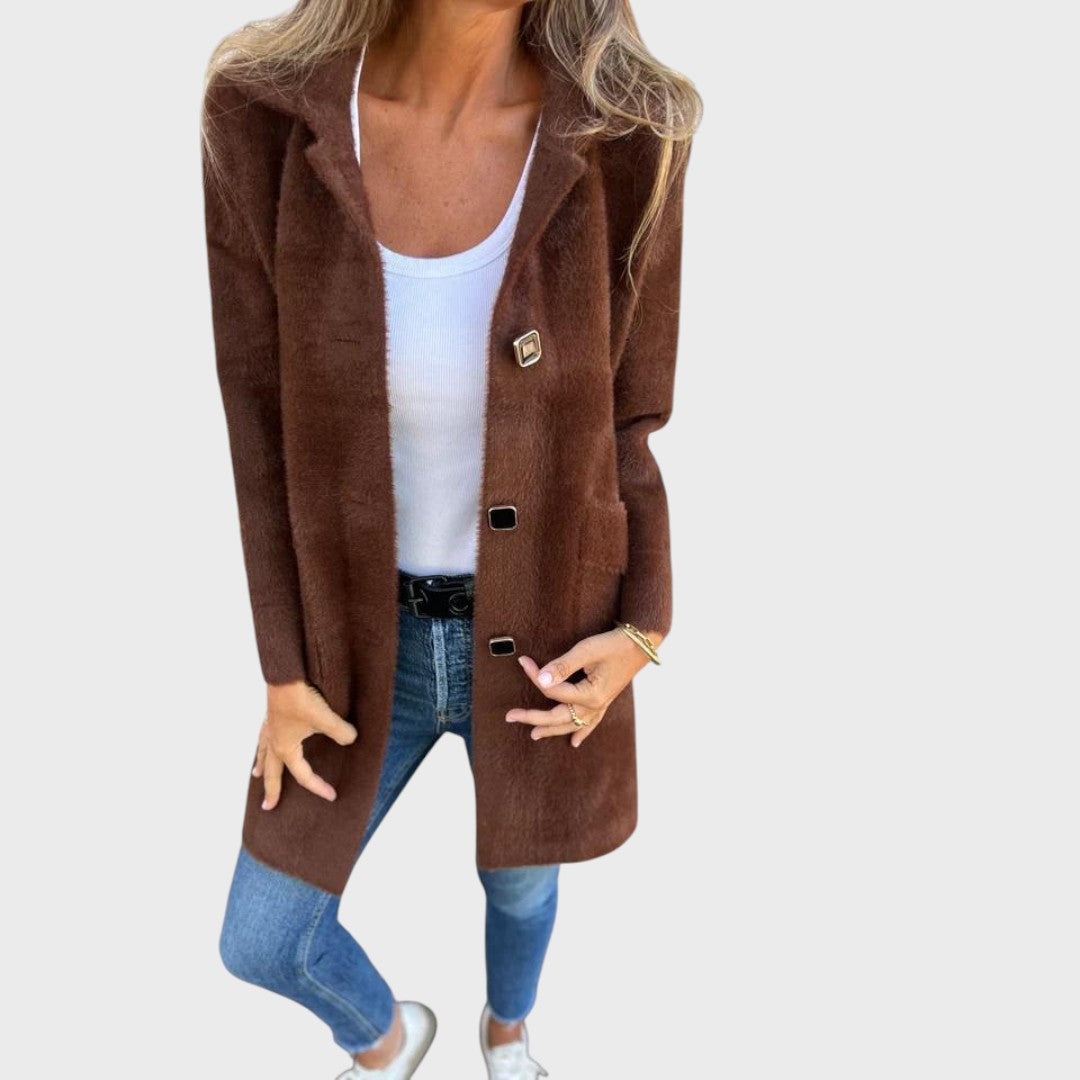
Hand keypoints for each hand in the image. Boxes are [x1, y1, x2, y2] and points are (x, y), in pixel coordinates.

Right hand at [254, 681, 357, 808]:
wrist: (285, 674)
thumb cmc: (301, 698)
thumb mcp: (325, 719)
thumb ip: (341, 733)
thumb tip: (351, 739)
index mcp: (285, 749)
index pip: (303, 775)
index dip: (318, 787)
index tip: (332, 796)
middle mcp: (273, 741)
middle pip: (271, 772)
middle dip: (270, 790)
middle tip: (267, 806)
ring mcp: (270, 727)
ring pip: (262, 753)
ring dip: (261, 765)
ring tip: (256, 774)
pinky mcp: (271, 713)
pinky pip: (263, 736)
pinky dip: (261, 745)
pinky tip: (264, 739)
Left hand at [506, 626, 663, 746]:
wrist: (641, 643)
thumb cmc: (614, 644)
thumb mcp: (587, 651)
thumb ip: (563, 665)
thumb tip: (541, 678)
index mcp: (590, 695)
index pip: (553, 690)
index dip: (535, 676)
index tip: (522, 662)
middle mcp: (594, 706)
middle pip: (557, 716)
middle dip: (533, 717)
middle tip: (511, 716)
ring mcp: (600, 706)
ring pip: (572, 724)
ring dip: (552, 730)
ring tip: (534, 735)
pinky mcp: (604, 701)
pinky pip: (591, 723)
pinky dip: (582, 733)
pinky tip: (574, 742)